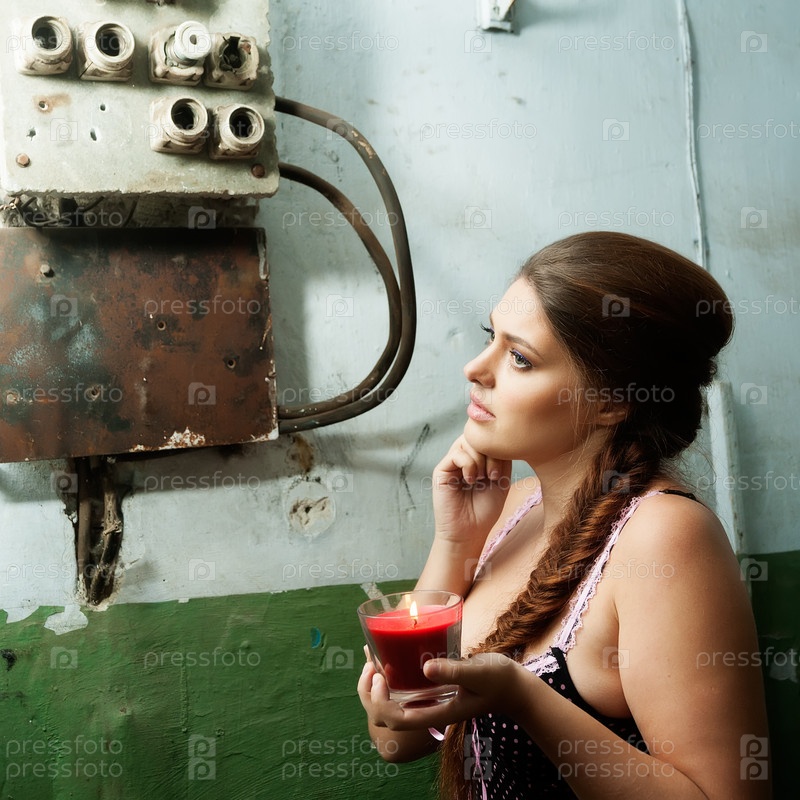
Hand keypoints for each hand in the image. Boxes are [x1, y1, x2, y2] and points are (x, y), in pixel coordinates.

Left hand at [359, 652, 526, 732]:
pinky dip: (386, 675)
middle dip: (370, 694)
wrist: (511, 686)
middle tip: (369, 665)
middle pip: (385, 716)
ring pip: (389, 703)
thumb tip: (426, 668)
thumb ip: (454, 672)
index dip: (380, 703)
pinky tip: (383, 656)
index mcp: (437, 713)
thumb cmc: (497, 680)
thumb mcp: (478, 673)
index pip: (397, 720)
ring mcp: (427, 702)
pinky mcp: (429, 689)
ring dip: (374, 686)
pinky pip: (400, 688)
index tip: (379, 677)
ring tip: (370, 659)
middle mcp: (427, 711)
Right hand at [431, 435, 511, 543]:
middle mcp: (464, 457)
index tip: (501, 474)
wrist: (470, 531)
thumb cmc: (486, 509)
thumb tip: (499, 438)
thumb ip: (501, 457)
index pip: (488, 437)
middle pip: (478, 435)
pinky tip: (471, 480)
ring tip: (482, 479)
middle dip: (491, 452)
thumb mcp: (502, 480)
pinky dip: (469, 465)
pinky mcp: (441, 470)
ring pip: (467, 441)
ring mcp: (452, 462)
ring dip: (480, 459)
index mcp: (478, 458)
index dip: (498, 448)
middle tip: (493, 476)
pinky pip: (457, 454)